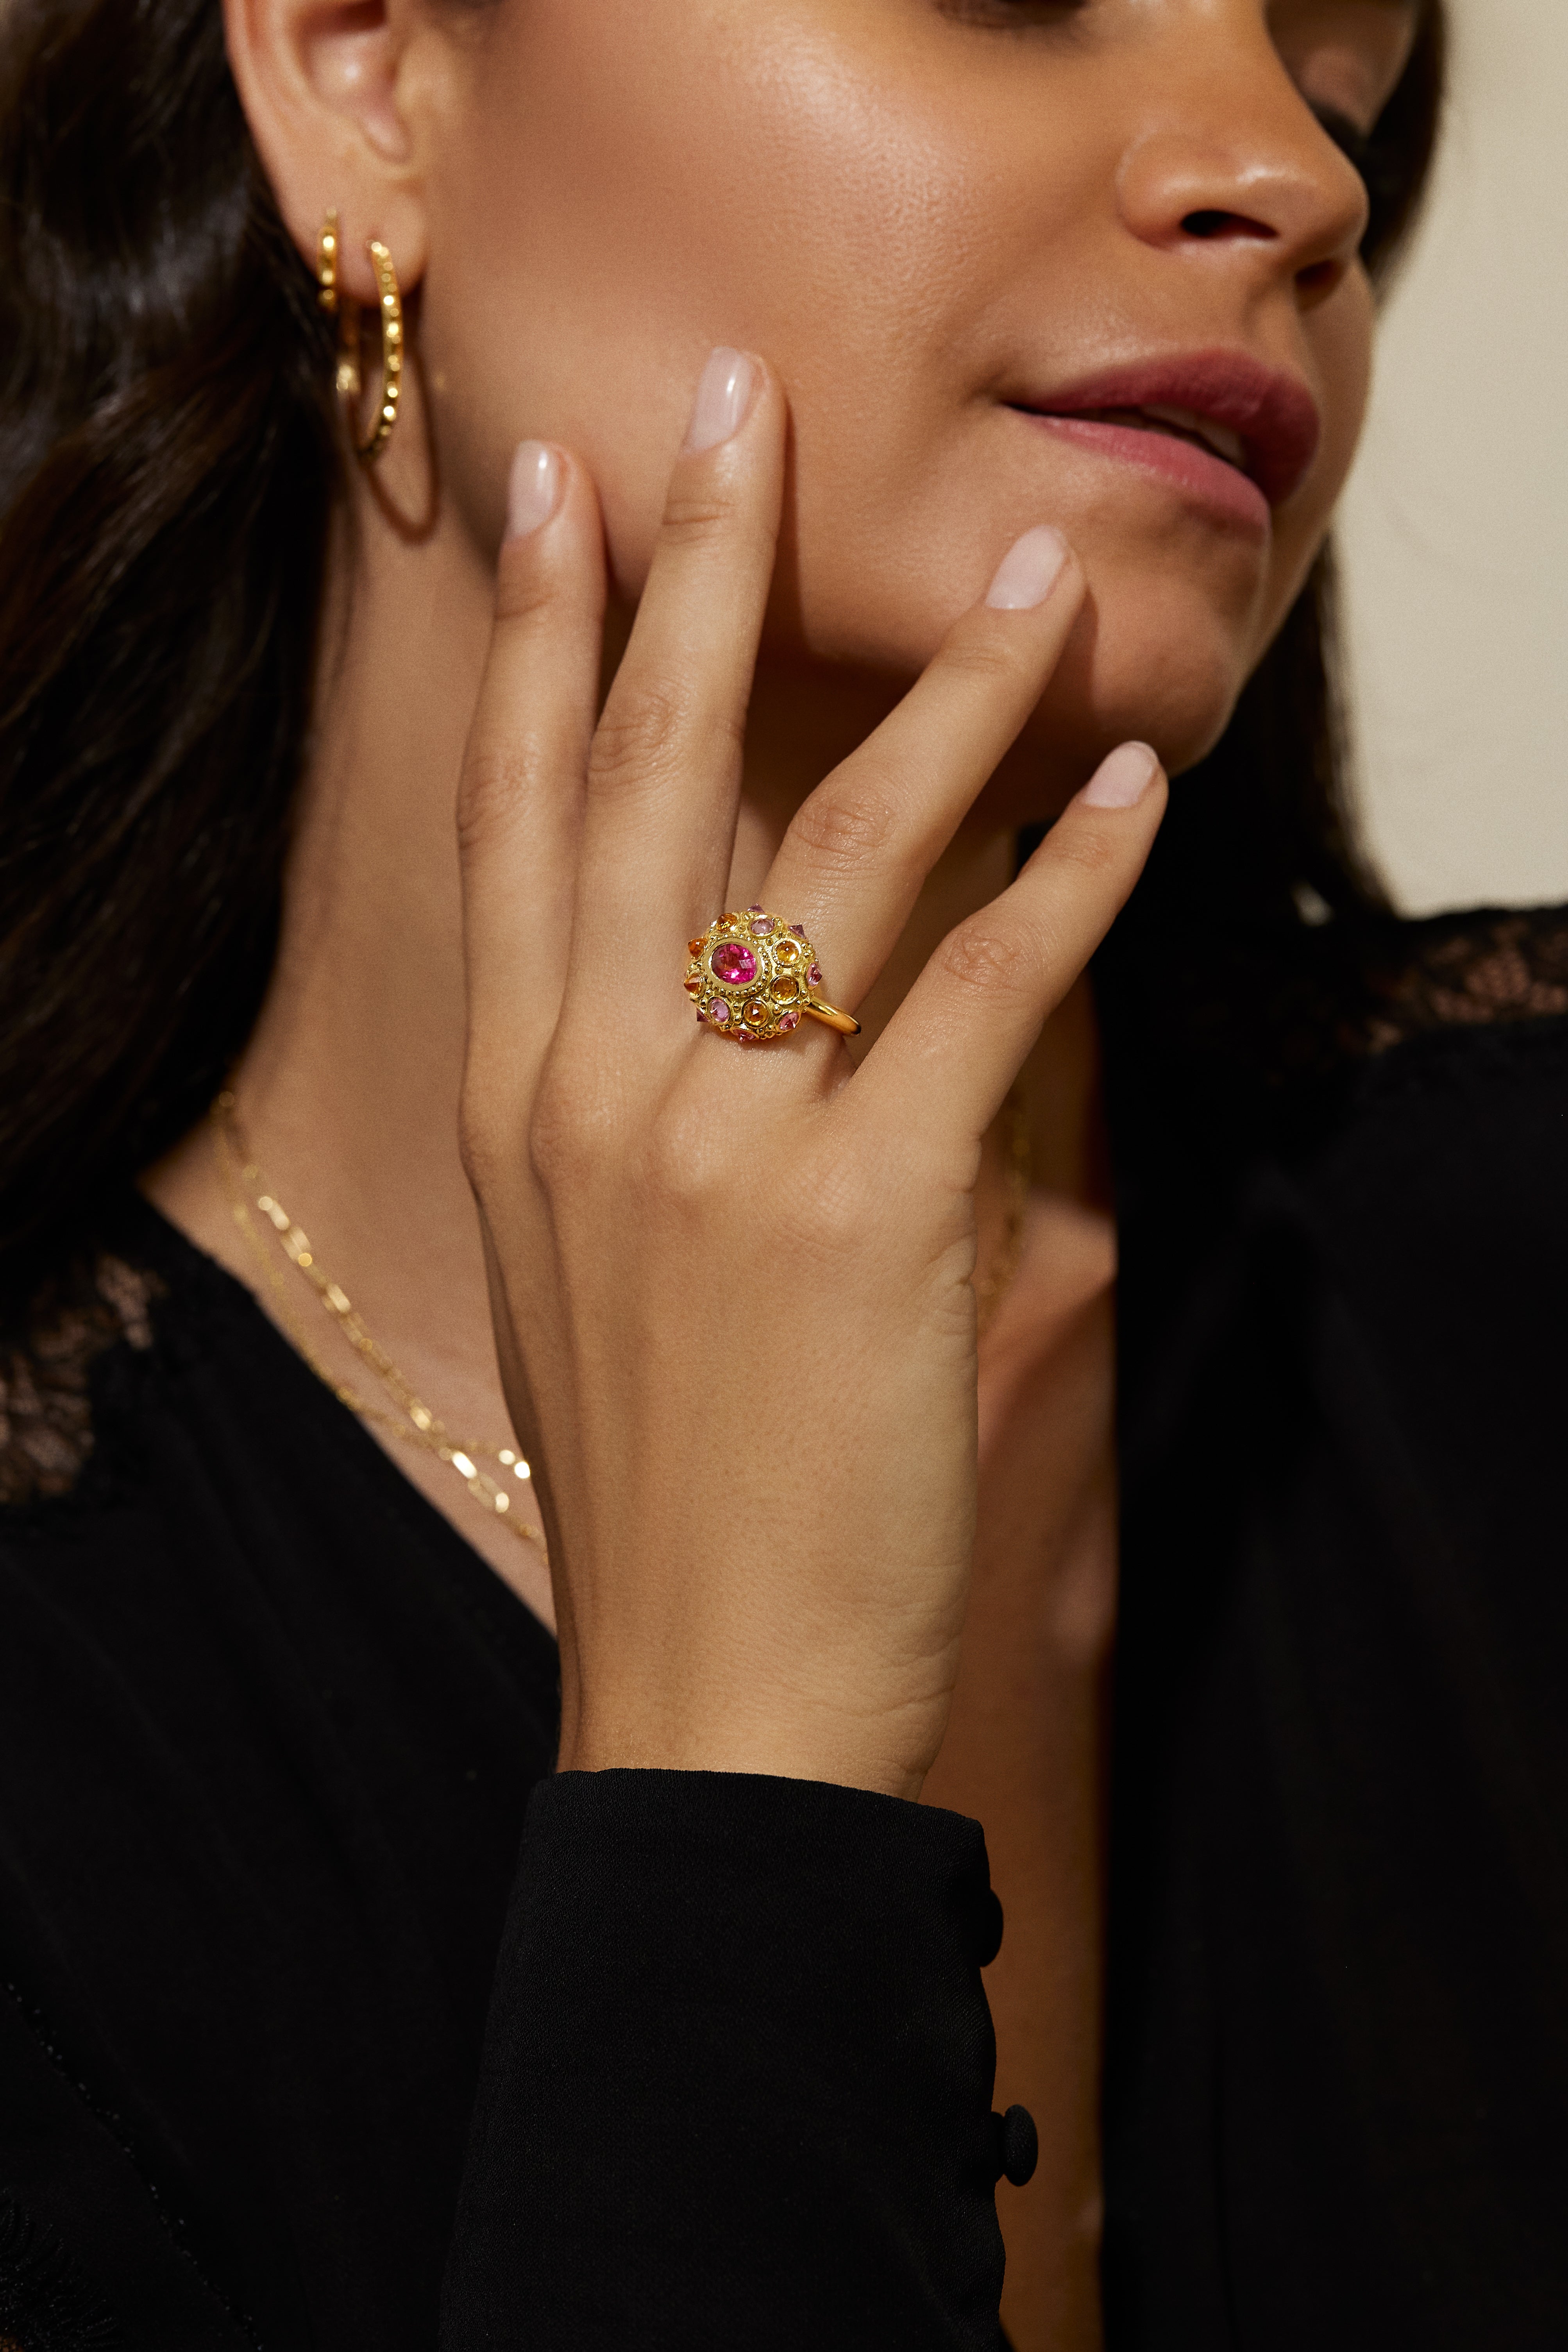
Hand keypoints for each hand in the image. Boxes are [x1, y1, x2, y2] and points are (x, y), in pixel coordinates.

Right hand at [455, 351, 1164, 1798]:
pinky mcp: (860, 1213)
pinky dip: (1070, 883)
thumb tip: (756, 968)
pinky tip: (1126, 792)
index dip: (535, 640)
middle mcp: (596, 1090)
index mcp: (520, 1097)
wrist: (705, 1685)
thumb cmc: (663, 1476)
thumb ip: (646, 1100)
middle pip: (646, 773)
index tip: (560, 491)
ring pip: (840, 852)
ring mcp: (719, 1147)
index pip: (514, 814)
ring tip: (1034, 580)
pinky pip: (984, 995)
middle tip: (742, 404)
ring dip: (949, 696)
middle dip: (694, 570)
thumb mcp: (599, 1262)